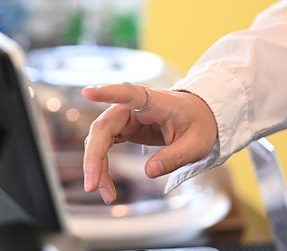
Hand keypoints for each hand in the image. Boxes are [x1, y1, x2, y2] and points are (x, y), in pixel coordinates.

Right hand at [80, 83, 217, 203]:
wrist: (199, 117)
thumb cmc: (198, 123)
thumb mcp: (197, 143)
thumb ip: (175, 156)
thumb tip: (149, 172)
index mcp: (153, 101)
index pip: (127, 93)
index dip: (107, 93)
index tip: (87, 92)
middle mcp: (130, 108)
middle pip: (103, 127)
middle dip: (93, 157)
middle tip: (92, 186)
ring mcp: (123, 119)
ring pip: (98, 140)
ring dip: (95, 166)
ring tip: (106, 194)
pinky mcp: (121, 130)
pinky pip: (103, 148)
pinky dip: (101, 167)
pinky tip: (106, 186)